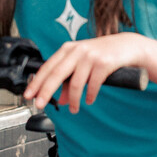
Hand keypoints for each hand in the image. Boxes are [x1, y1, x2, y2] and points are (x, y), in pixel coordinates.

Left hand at [24, 33, 153, 112]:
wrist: (128, 46)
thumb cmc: (103, 55)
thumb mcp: (83, 65)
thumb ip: (70, 80)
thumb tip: (60, 99)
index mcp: (68, 49)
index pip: (47, 67)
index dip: (36, 82)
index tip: (28, 95)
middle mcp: (77, 50)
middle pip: (56, 74)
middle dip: (46, 92)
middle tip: (40, 105)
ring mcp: (90, 56)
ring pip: (75, 83)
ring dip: (73, 100)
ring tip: (73, 109)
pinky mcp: (104, 63)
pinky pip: (93, 85)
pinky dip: (90, 95)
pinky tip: (90, 100)